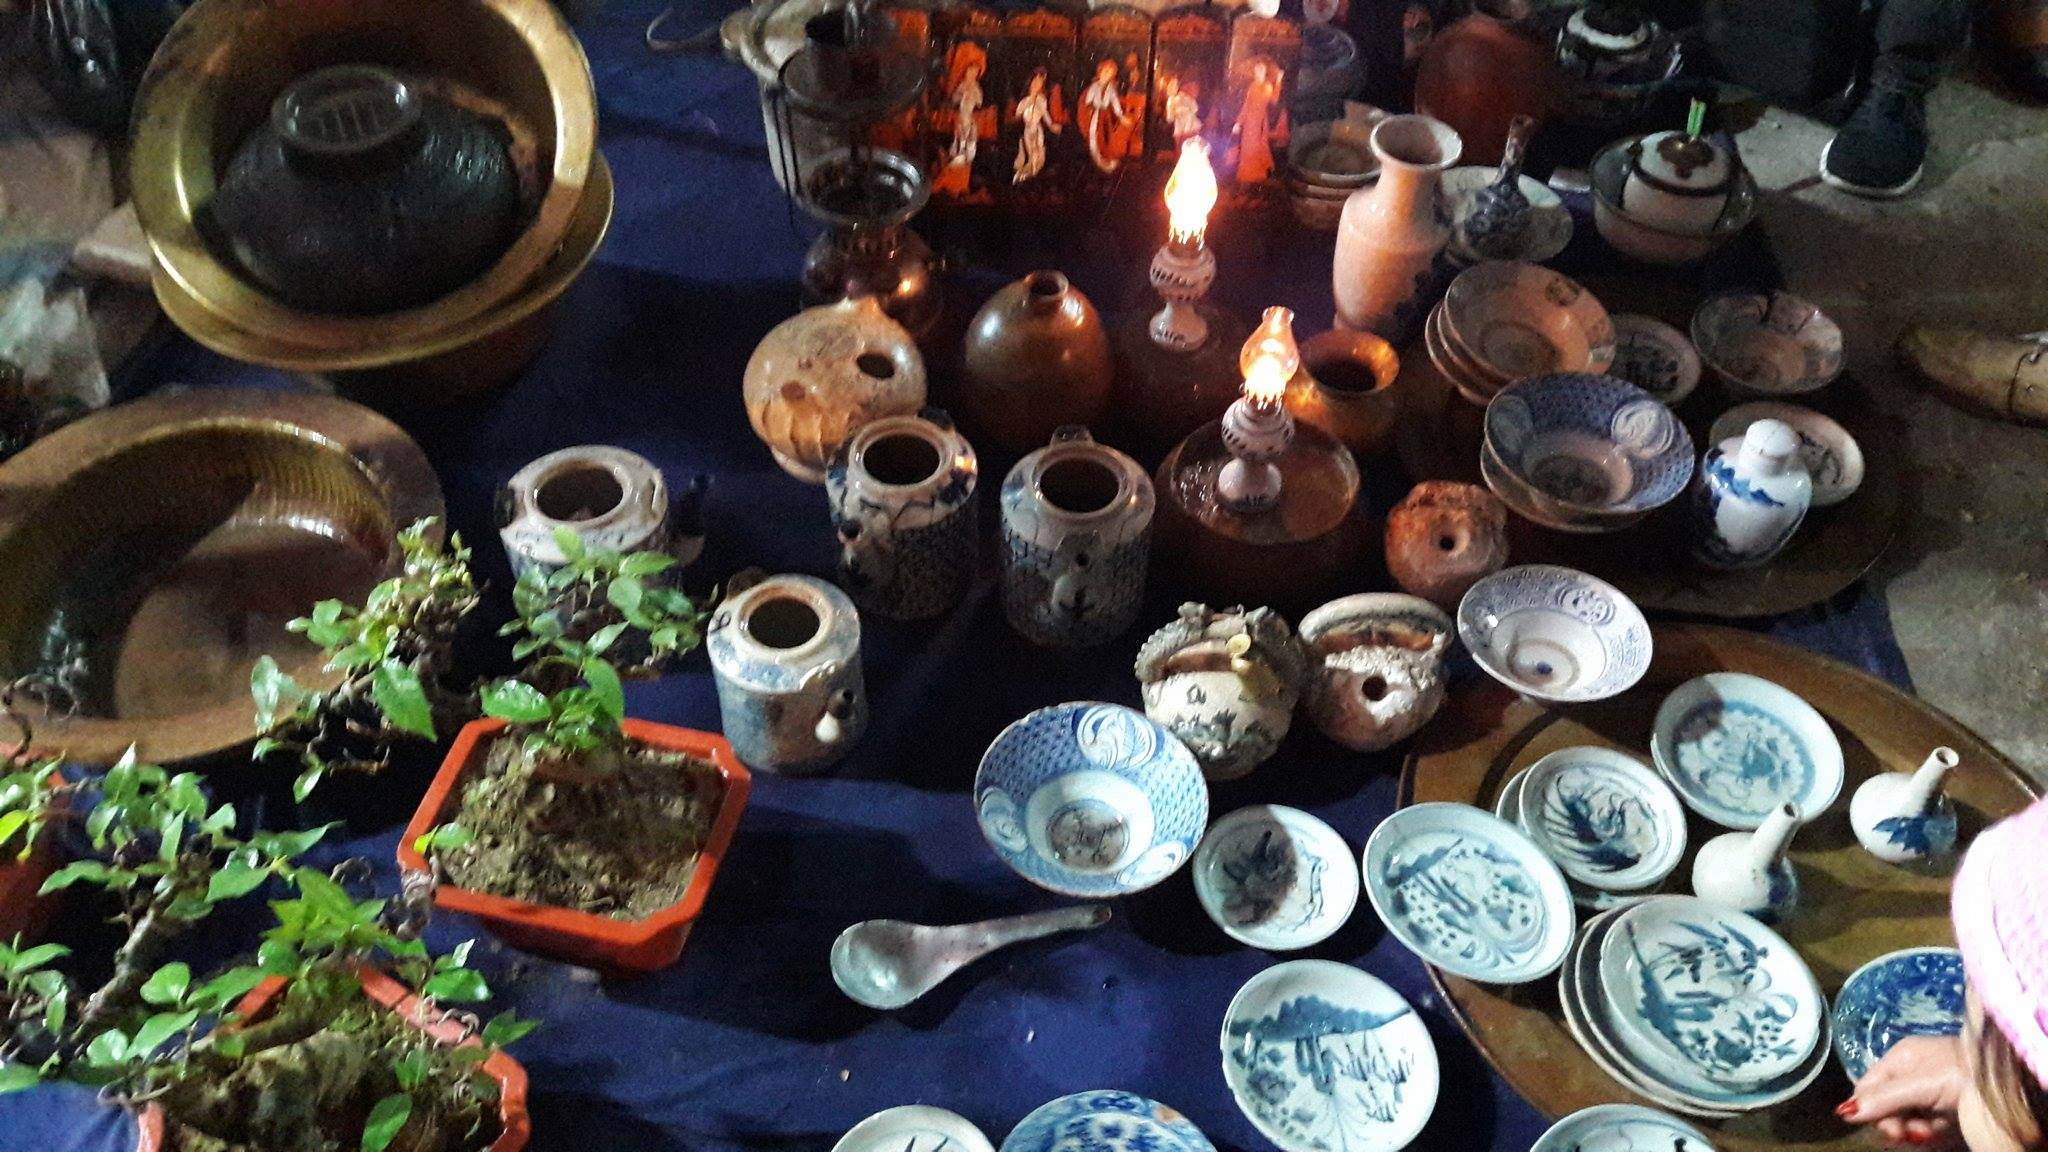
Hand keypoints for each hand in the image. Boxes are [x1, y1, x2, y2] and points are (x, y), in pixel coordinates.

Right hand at [1841, 1036, 1968, 1146]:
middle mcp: (1911, 1070)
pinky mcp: (1946, 1103)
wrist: (2008, 1078)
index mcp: (1900, 1057)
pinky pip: (1925, 1121)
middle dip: (1896, 1122)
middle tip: (1913, 1135)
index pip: (1867, 1086)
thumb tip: (1843, 1113)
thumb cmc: (1961, 1074)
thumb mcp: (1919, 1086)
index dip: (1869, 1109)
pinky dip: (1930, 1130)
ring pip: (1905, 1116)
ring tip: (1930, 1134)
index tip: (1888, 1130)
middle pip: (1885, 1103)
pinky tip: (1939, 1132)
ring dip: (1914, 1129)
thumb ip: (1883, 1098)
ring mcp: (1929, 1087)